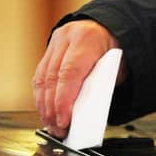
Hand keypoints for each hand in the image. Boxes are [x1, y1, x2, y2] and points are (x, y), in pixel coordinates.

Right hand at [32, 20, 124, 137]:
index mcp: (87, 40)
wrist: (109, 27)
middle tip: (57, 129)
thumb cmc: (114, 50)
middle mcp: (67, 38)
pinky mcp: (49, 50)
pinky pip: (40, 76)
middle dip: (52, 108)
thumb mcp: (115, 69)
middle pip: (52, 78)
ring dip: (44, 105)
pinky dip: (41, 96)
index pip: (69, 74)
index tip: (64, 121)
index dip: (63, 101)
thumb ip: (101, 87)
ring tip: (51, 124)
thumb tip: (86, 114)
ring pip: (42, 78)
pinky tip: (45, 111)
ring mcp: (55, 43)